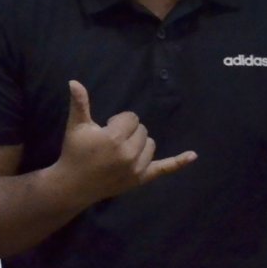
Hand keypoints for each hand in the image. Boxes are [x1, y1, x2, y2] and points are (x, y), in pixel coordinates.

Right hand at [51, 80, 194, 205]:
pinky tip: (193, 155)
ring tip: (121, 150)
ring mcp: (137, 168)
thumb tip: (74, 81)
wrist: (74, 185)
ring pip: (150, 144)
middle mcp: (129, 153)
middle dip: (128, 131)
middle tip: (110, 142)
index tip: (104, 129)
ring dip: (140, 143)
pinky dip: (179, 162)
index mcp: (114, 138)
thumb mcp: (76, 127)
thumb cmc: (75, 153)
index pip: (131, 118)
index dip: (118, 121)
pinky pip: (164, 168)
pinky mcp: (141, 179)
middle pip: (142, 130)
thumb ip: (79, 104)